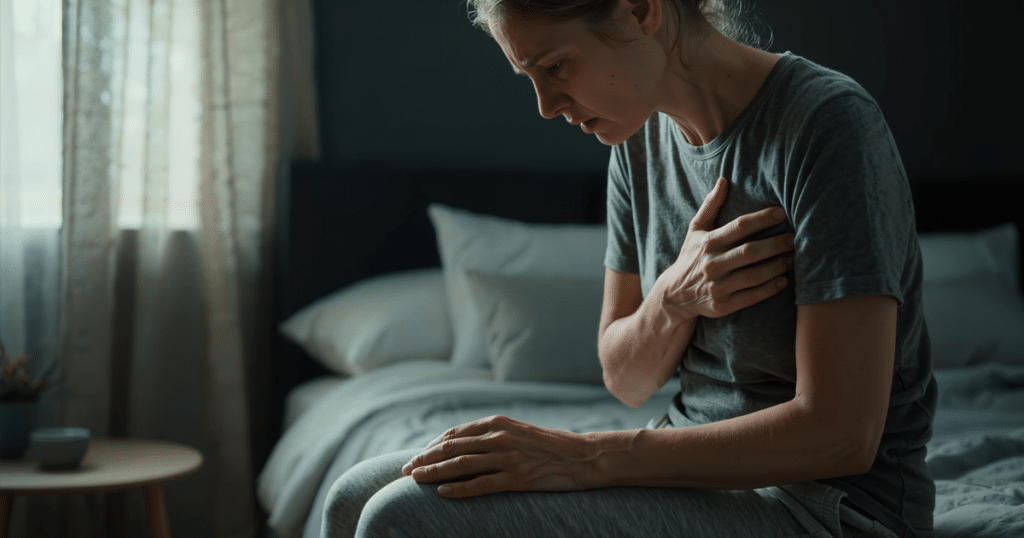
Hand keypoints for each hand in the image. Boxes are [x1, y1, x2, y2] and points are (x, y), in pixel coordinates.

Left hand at [401, 415, 591, 497]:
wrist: (582, 456)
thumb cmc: (548, 445)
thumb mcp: (517, 432)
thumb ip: (492, 435)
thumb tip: (463, 445)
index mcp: (497, 423)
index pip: (455, 434)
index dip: (432, 446)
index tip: (417, 456)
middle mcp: (499, 437)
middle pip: (452, 448)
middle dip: (425, 459)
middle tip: (405, 470)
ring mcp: (508, 457)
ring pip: (462, 465)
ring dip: (434, 473)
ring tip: (415, 481)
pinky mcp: (518, 478)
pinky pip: (482, 485)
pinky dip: (459, 489)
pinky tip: (442, 494)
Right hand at [663, 176, 794, 318]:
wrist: (674, 295)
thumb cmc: (690, 257)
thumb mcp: (695, 231)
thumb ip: (710, 205)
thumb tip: (724, 180)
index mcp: (708, 243)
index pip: (739, 227)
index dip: (762, 219)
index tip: (782, 212)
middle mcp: (712, 264)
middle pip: (750, 252)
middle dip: (777, 244)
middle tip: (796, 238)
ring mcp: (718, 286)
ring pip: (755, 275)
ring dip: (778, 266)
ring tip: (795, 257)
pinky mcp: (723, 305)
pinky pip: (752, 297)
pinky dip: (771, 288)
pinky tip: (785, 280)